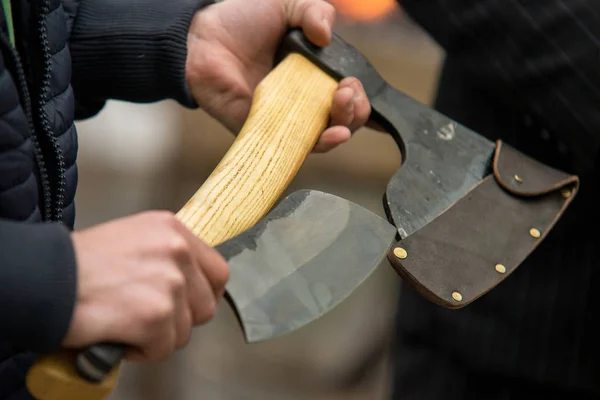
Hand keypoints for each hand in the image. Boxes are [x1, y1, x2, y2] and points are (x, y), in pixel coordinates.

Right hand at [63, 211, 228, 361]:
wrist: (46, 278)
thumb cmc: (81, 263)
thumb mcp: (134, 239)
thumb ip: (167, 256)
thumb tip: (190, 284)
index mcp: (173, 229)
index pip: (218, 271)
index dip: (204, 295)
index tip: (188, 305)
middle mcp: (177, 250)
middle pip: (206, 305)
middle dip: (179, 319)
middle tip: (148, 317)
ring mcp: (169, 282)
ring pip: (184, 331)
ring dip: (156, 336)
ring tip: (125, 322)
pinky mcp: (156, 314)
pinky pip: (163, 348)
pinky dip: (139, 351)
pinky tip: (118, 333)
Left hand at [186, 0, 370, 152]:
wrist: (203, 36)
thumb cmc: (243, 21)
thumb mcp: (287, 5)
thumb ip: (315, 10)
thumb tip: (327, 34)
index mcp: (314, 76)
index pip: (348, 96)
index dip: (361, 97)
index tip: (353, 83)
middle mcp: (304, 102)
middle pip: (343, 121)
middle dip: (356, 111)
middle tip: (347, 92)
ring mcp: (286, 121)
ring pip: (325, 138)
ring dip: (343, 126)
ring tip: (342, 103)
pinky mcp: (267, 135)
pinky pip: (296, 149)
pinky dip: (318, 145)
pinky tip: (331, 134)